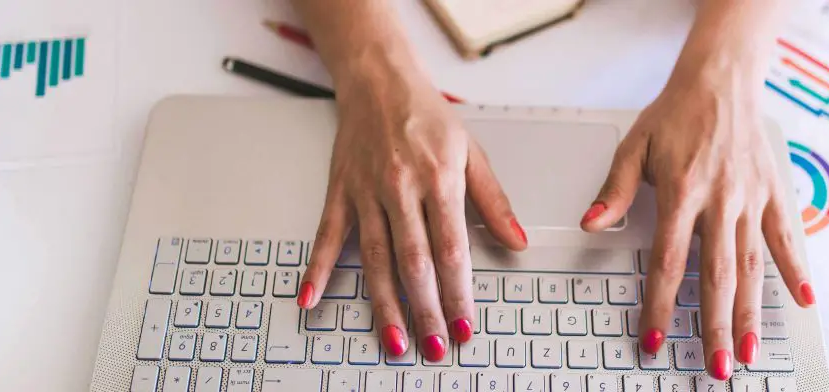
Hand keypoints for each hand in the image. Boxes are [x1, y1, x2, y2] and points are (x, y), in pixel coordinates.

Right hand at [297, 73, 527, 361]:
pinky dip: (318, 269)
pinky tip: (311, 298)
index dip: (458, 292)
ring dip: (383, 304)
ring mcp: (366, 192)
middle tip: (433, 347)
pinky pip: (327, 235)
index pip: (451, 248)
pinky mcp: (340, 191)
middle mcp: (400, 188)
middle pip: (414, 262)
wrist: (379, 79)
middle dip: (425, 309)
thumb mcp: (472, 152)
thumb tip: (517, 240)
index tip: (464, 324)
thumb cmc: (427, 115)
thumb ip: (493, 201)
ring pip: (374, 258)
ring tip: (394, 339)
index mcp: (438, 180)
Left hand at [581, 64, 814, 379]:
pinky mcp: (772, 193)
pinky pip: (785, 236)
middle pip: (717, 275)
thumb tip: (591, 223)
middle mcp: (720, 200)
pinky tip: (803, 299)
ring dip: (750, 311)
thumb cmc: (675, 114)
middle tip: (717, 366)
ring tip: (749, 349)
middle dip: (714, 325)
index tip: (653, 338)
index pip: (667, 261)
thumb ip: (615, 190)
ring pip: (752, 265)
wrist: (721, 80)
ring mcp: (750, 199)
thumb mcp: (635, 145)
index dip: (659, 304)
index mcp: (682, 192)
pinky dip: (795, 268)